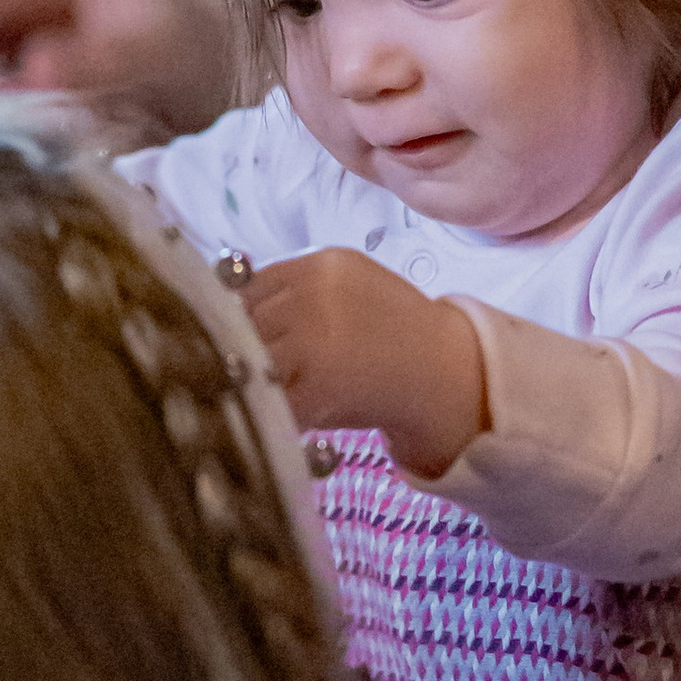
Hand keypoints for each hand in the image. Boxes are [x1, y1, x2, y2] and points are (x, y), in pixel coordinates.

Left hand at [241, 251, 485, 477]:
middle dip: (245, 348)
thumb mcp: (351, 287)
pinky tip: (288, 416)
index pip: (252, 285)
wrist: (448, 372)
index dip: (244, 315)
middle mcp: (315, 294)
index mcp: (322, 264)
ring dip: (255, 380)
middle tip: (253, 372)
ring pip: (253, 359)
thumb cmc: (397, 333)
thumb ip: (300, 290)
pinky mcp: (320, 384)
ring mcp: (316, 338)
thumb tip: (233, 306)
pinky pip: (273, 399)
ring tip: (269, 395)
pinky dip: (273, 412)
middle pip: (246, 320)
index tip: (248, 338)